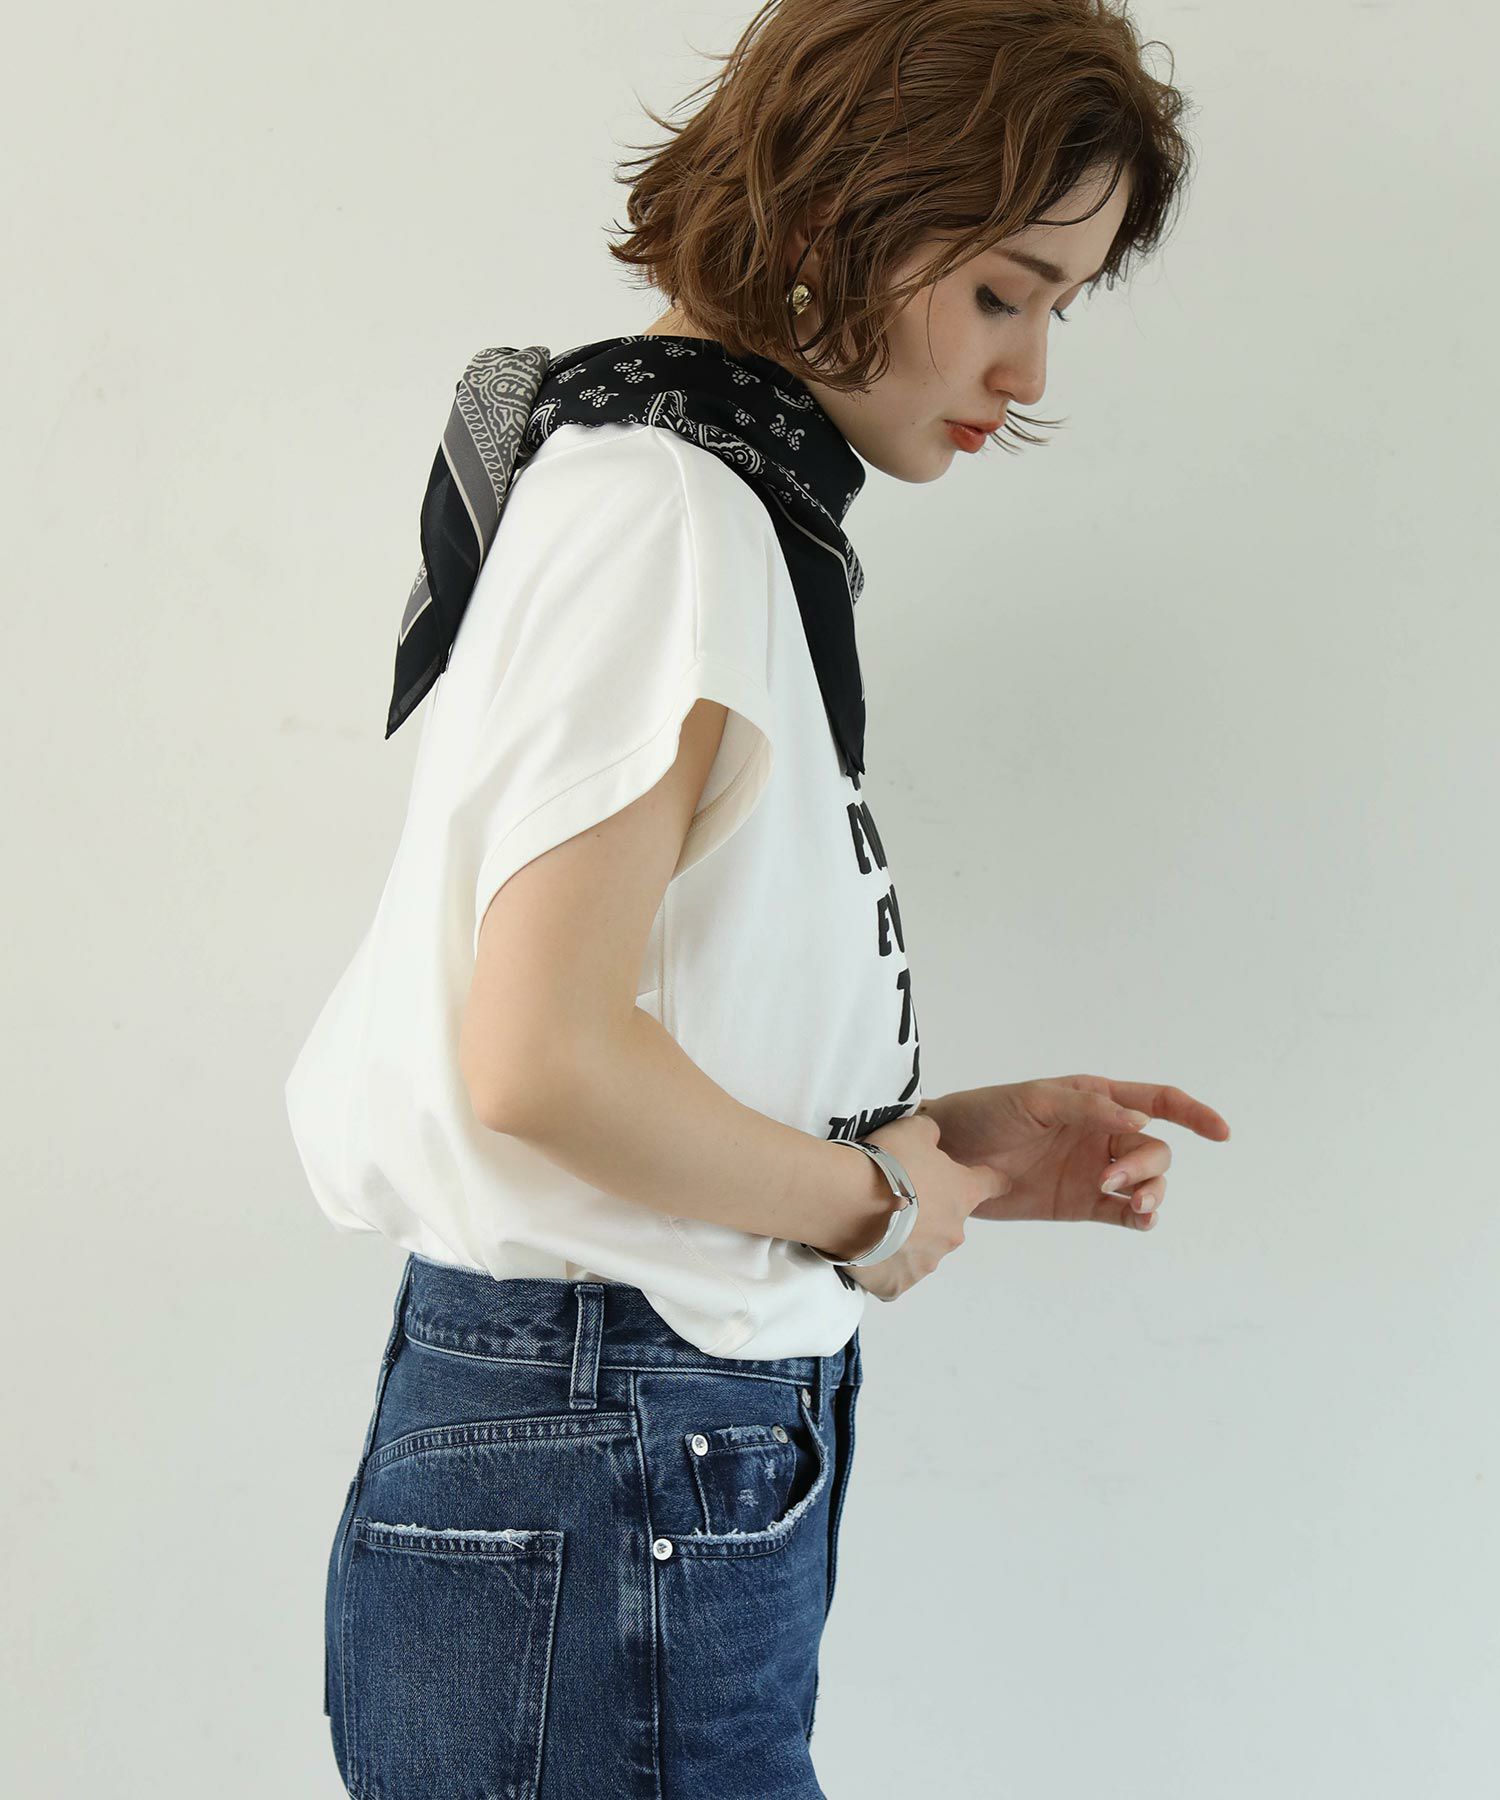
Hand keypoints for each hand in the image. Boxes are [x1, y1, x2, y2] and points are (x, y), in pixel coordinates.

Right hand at [838, 1111, 1002, 1301]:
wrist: (848, 1201)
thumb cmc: (887, 1163)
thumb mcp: (914, 1129)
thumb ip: (931, 1134)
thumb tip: (932, 1141)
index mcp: (963, 1194)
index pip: (992, 1184)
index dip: (992, 1180)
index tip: (997, 1181)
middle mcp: (952, 1233)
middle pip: (948, 1221)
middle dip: (928, 1211)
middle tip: (896, 1196)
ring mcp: (927, 1263)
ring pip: (921, 1249)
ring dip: (905, 1238)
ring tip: (873, 1221)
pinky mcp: (898, 1284)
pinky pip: (894, 1274)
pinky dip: (883, 1263)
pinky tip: (864, 1246)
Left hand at [916, 1077, 1229, 1230]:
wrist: (947, 1157)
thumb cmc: (986, 1114)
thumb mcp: (1034, 1100)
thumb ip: (1087, 1108)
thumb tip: (1141, 1120)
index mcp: (1096, 1099)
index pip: (1158, 1101)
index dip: (1193, 1113)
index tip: (1221, 1132)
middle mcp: (1103, 1133)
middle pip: (1155, 1150)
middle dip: (1147, 1166)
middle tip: (1111, 1179)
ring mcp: (1094, 1170)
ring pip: (1147, 1182)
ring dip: (1151, 1192)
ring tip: (1133, 1203)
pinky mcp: (1081, 1203)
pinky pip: (1125, 1212)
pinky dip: (1141, 1217)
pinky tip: (1140, 1218)